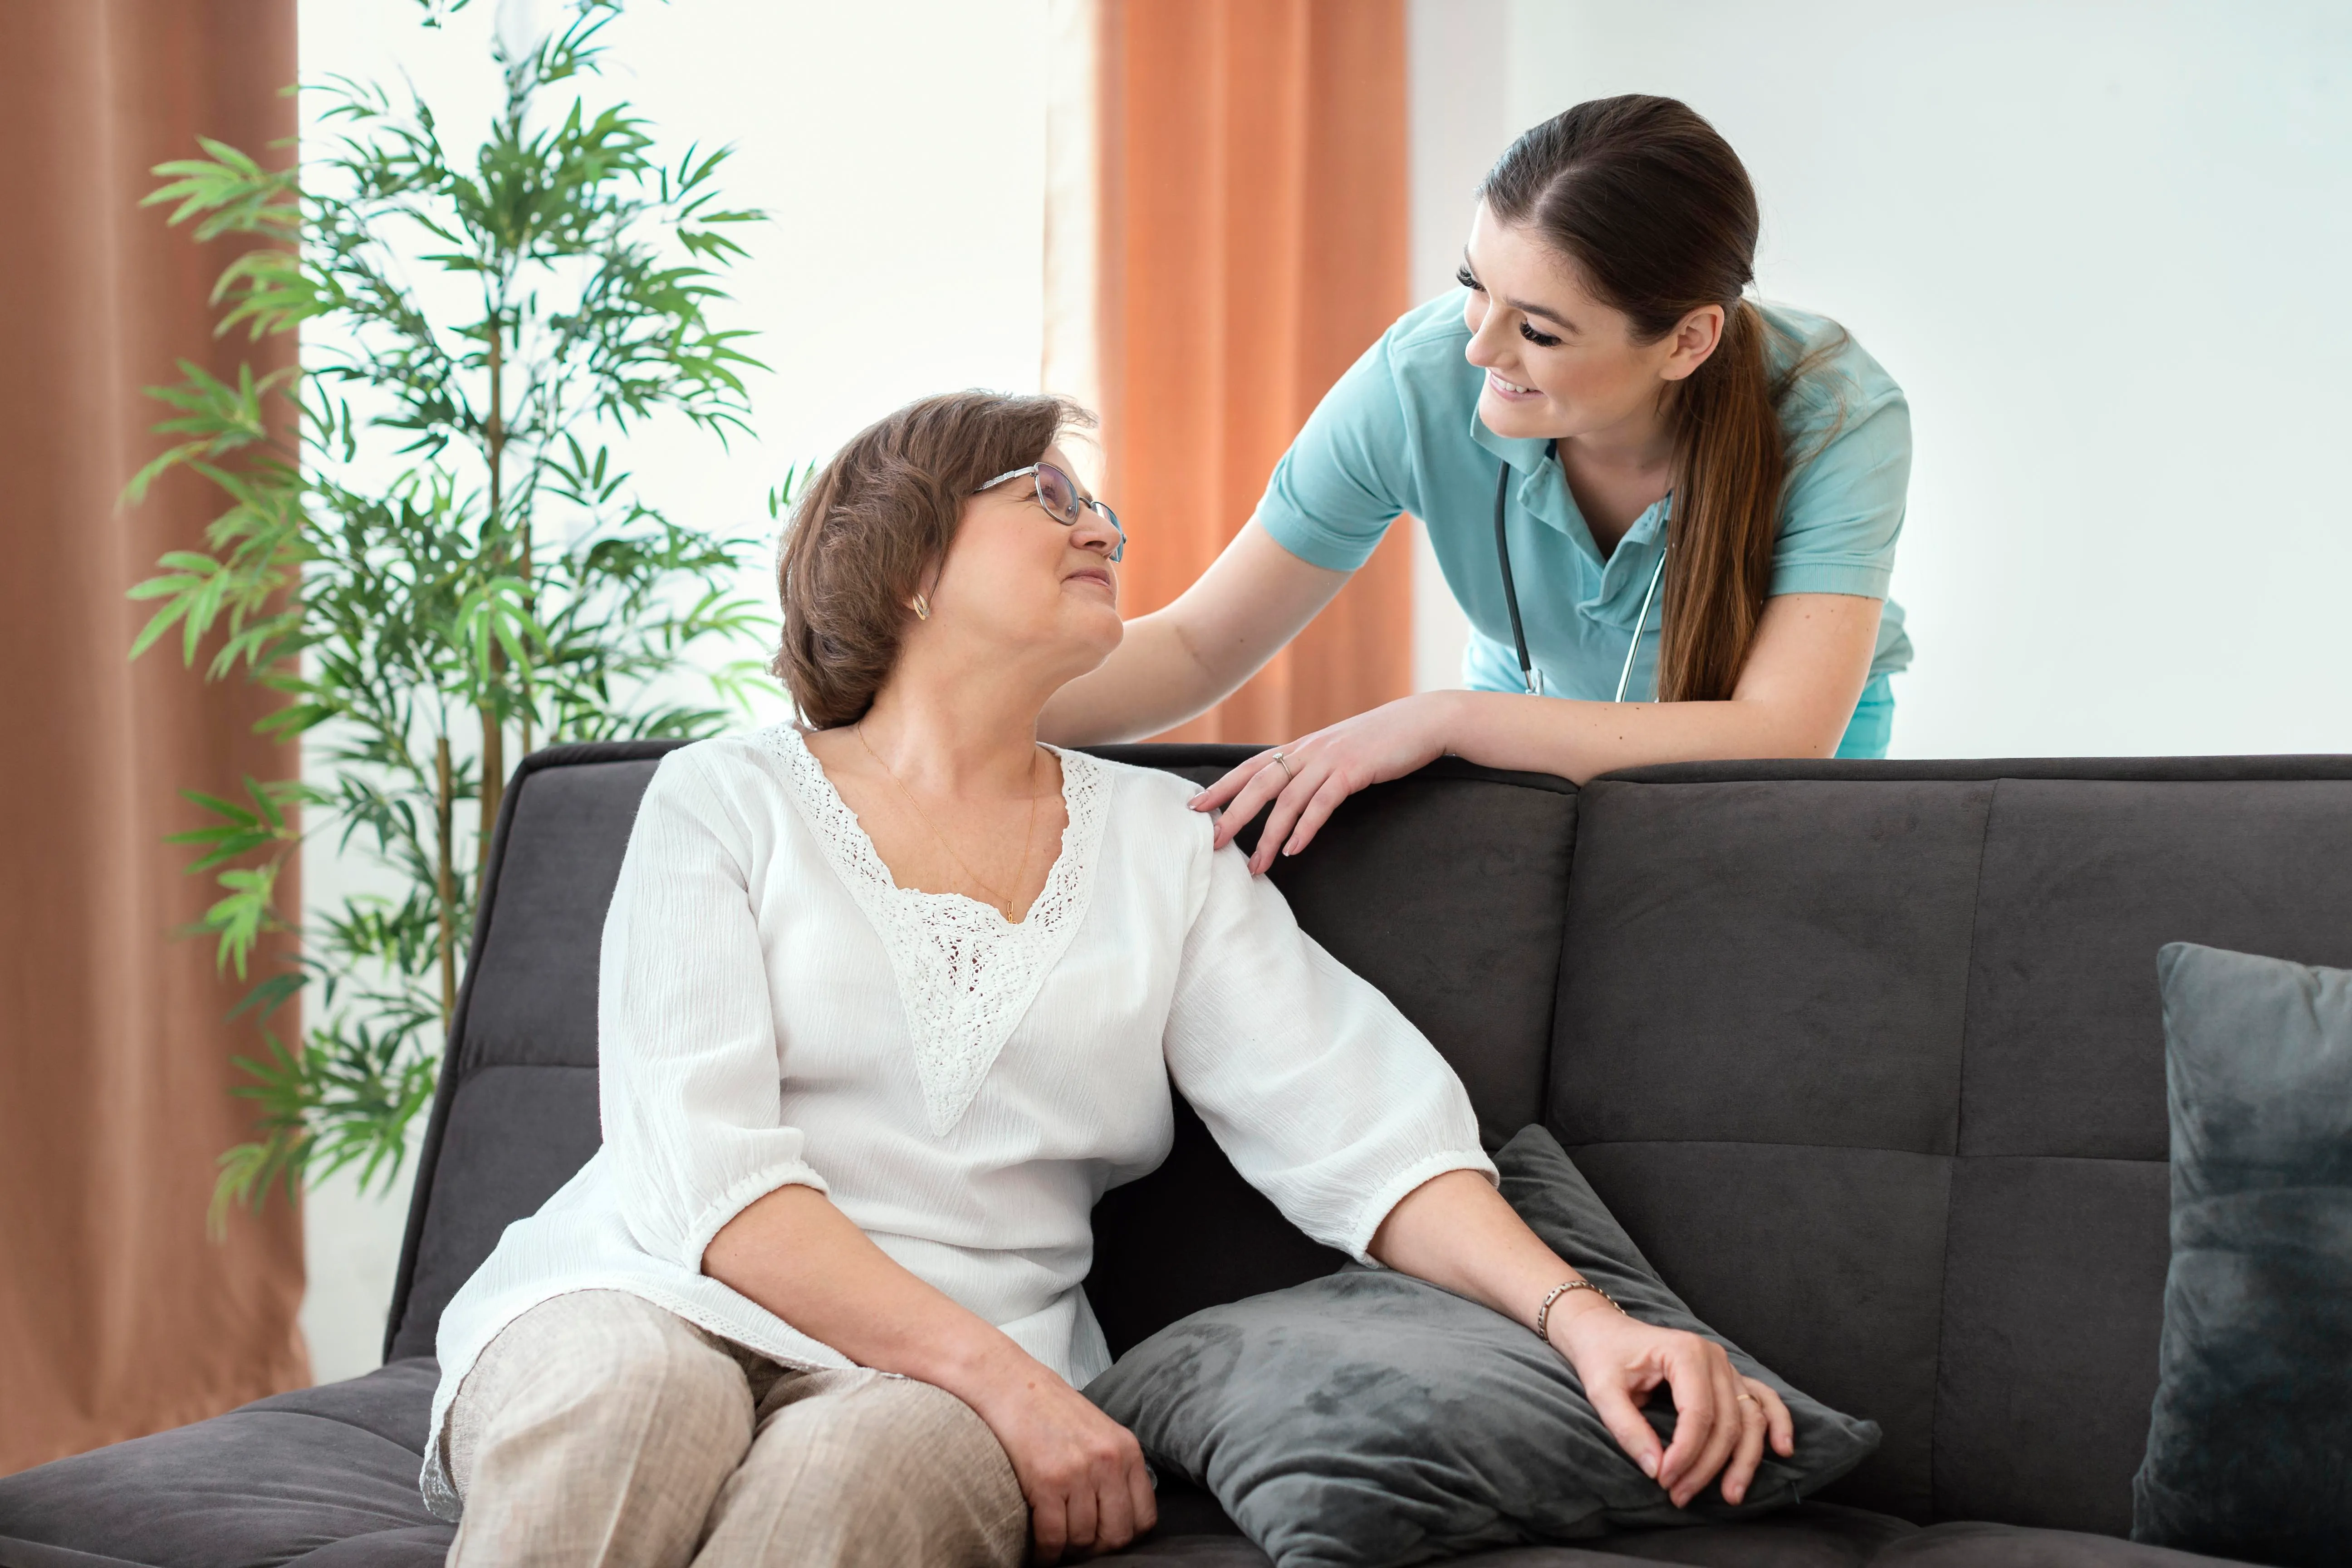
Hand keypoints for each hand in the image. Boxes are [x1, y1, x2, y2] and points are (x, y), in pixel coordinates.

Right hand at [958, 1350, 1156, 1562]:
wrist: (1009, 1384)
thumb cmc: (1049, 1410)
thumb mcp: (1098, 1433)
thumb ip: (1113, 1469)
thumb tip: (1115, 1516)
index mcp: (1127, 1450)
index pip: (1144, 1518)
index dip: (1123, 1537)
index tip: (1103, 1538)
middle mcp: (1109, 1461)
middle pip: (1116, 1535)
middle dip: (1095, 1549)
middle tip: (1077, 1547)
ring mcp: (1079, 1471)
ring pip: (1082, 1540)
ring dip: (1066, 1551)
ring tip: (1055, 1546)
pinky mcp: (1048, 1481)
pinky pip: (1053, 1537)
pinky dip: (1045, 1553)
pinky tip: (1038, 1551)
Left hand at [1188, 692, 1457, 872]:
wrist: (1423, 721)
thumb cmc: (1382, 740)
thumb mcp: (1339, 749)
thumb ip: (1314, 766)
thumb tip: (1293, 790)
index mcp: (1302, 746)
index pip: (1251, 766)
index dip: (1222, 786)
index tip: (1196, 805)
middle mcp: (1309, 750)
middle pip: (1259, 784)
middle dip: (1233, 814)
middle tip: (1213, 841)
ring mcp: (1330, 759)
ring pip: (1288, 800)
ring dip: (1269, 836)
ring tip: (1256, 865)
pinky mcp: (1353, 770)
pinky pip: (1322, 803)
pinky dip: (1306, 828)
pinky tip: (1295, 849)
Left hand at [1546, 1296, 1794, 1507]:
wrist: (1604, 1332)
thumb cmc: (1602, 1357)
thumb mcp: (1602, 1390)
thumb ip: (1627, 1428)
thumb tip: (1655, 1469)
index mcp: (1685, 1352)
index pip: (1698, 1414)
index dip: (1686, 1454)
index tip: (1664, 1480)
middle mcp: (1714, 1357)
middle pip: (1727, 1422)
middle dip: (1707, 1466)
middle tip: (1679, 1496)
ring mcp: (1725, 1365)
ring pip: (1750, 1419)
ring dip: (1744, 1460)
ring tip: (1731, 1495)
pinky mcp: (1728, 1376)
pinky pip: (1762, 1400)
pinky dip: (1776, 1424)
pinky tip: (1782, 1449)